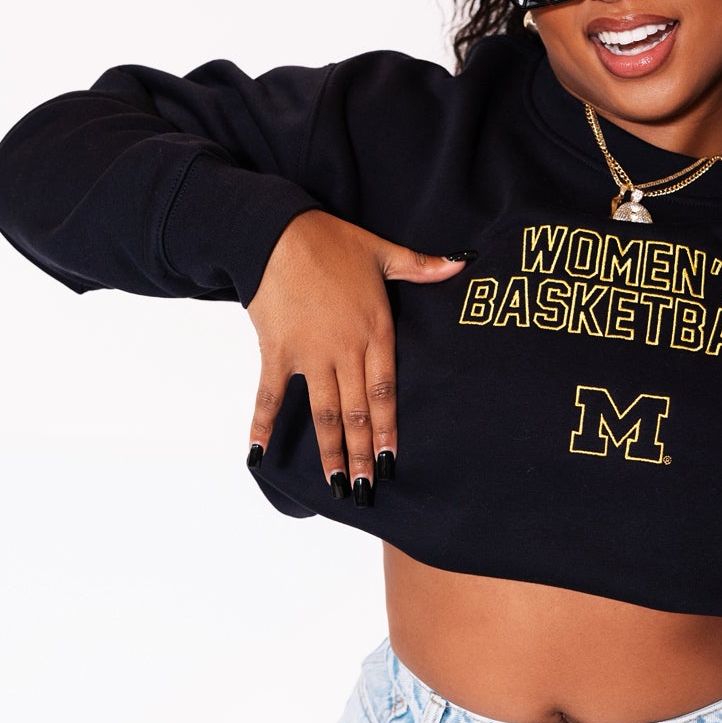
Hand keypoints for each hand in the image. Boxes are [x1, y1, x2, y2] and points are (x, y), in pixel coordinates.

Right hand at [244, 210, 471, 499]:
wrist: (276, 232)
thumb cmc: (331, 241)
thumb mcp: (383, 251)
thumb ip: (422, 267)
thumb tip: (462, 263)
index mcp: (375, 331)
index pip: (385, 392)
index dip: (388, 429)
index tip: (391, 461)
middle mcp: (345, 350)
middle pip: (356, 413)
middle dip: (361, 455)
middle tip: (367, 490)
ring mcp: (310, 355)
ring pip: (323, 413)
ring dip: (329, 452)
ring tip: (335, 486)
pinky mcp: (278, 351)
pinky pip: (271, 395)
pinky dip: (263, 424)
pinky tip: (259, 454)